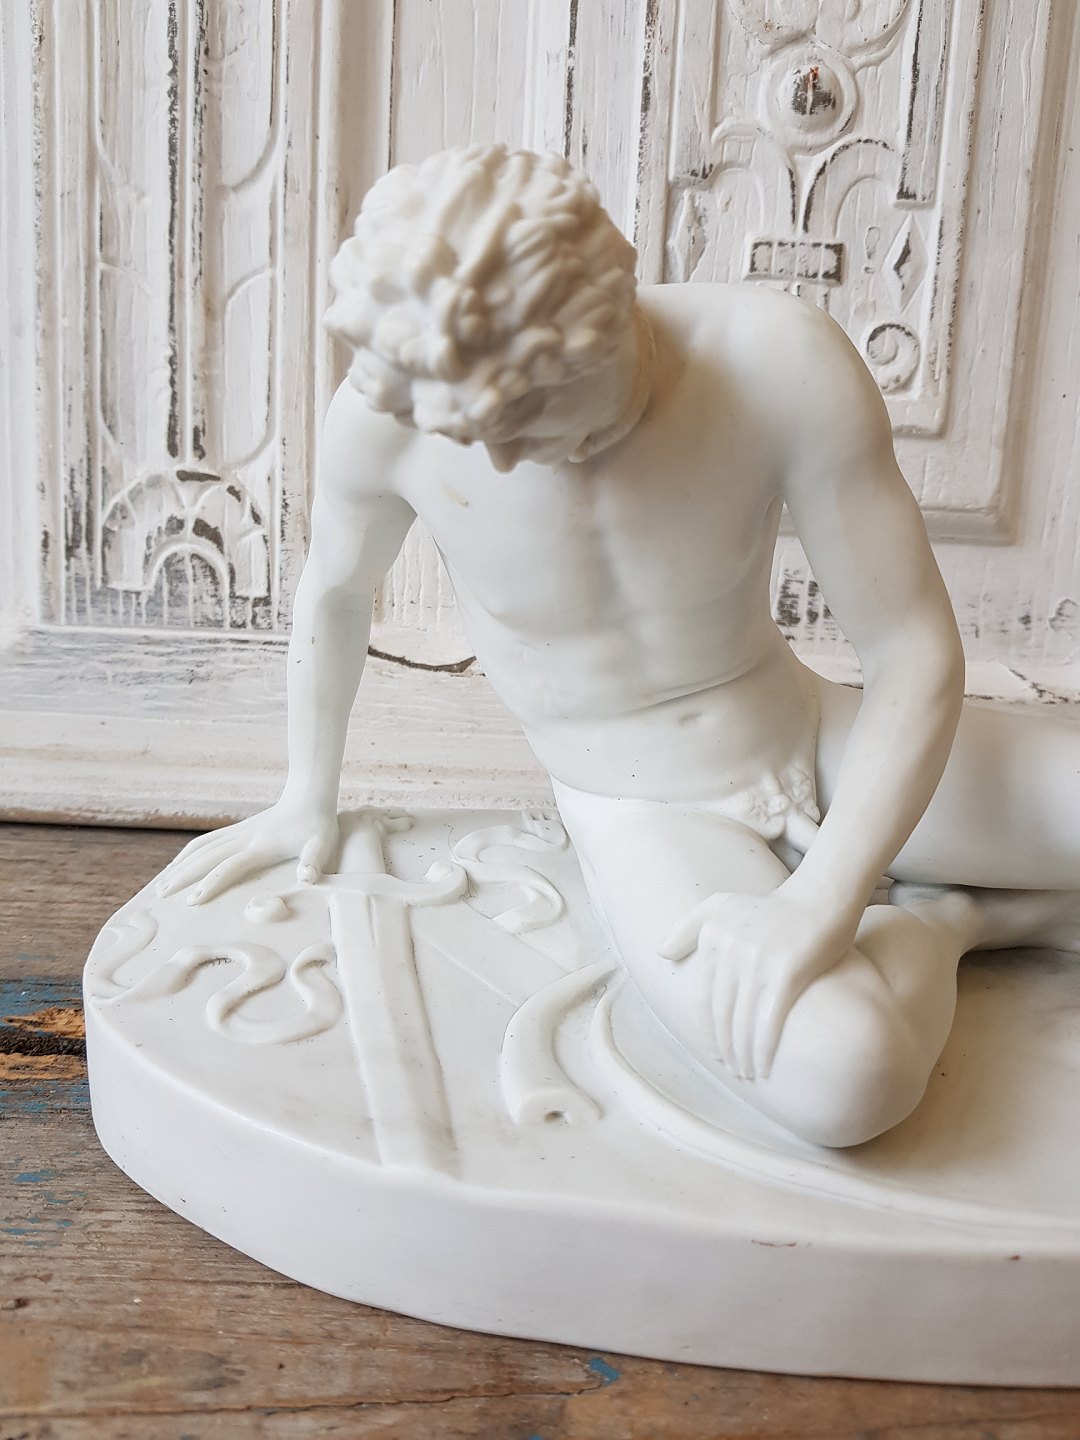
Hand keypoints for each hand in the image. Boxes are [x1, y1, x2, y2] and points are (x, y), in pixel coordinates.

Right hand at [156, 798, 340, 905]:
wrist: (309, 794)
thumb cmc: (318, 824)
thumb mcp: (322, 845)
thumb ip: (314, 862)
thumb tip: (308, 877)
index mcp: (261, 847)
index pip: (229, 867)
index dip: (211, 883)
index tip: (192, 900)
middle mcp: (244, 839)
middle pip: (206, 858)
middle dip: (183, 877)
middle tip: (161, 895)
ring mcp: (239, 832)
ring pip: (202, 848)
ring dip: (180, 865)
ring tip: (161, 883)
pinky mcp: (239, 829)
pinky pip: (207, 841)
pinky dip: (189, 852)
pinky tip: (179, 862)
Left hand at [659, 886, 854, 1081]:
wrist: (821, 898)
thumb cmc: (772, 908)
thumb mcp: (723, 904)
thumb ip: (688, 925)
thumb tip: (660, 954)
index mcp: (713, 936)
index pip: (703, 998)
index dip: (707, 1032)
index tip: (715, 1053)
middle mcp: (731, 948)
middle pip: (721, 1013)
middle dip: (725, 1048)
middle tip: (733, 1070)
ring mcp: (757, 960)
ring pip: (742, 1021)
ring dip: (743, 1055)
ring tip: (747, 1073)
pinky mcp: (786, 972)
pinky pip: (768, 1021)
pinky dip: (763, 1049)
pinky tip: (763, 1067)